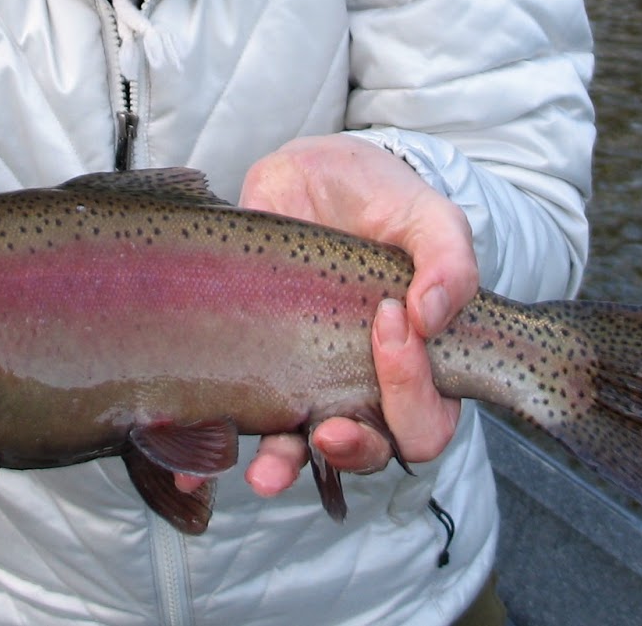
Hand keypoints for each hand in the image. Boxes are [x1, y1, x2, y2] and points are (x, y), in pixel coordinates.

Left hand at [236, 135, 477, 497]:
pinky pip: (237, 416)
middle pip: (369, 450)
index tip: (387, 322)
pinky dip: (213, 450)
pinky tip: (191, 469)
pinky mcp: (256, 358)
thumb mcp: (429, 218)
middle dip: (350, 451)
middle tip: (327, 429)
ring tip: (263, 473)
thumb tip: (428, 316)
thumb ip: (449, 261)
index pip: (426, 420)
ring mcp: (306, 374)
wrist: (316, 168)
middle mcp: (362, 382)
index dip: (412, 394)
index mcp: (416, 365)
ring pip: (300, 447)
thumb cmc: (385, 201)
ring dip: (283, 466)